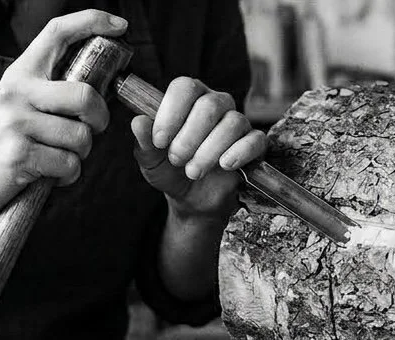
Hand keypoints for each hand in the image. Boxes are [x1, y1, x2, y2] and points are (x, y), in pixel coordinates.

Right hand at [0, 10, 127, 223]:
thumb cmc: (9, 142)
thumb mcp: (26, 106)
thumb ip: (56, 91)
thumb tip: (103, 82)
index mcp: (21, 74)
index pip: (57, 34)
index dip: (91, 22)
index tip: (120, 25)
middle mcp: (16, 92)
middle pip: (86, 96)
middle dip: (100, 120)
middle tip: (89, 130)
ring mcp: (15, 122)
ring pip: (82, 136)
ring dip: (80, 154)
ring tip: (56, 154)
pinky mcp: (19, 154)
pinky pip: (70, 164)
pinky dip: (68, 175)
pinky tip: (48, 173)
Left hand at [130, 77, 265, 221]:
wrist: (193, 197)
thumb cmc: (170, 171)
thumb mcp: (151, 159)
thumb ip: (144, 141)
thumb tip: (138, 121)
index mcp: (189, 98)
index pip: (185, 87)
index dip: (172, 112)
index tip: (160, 140)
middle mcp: (216, 103)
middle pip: (210, 105)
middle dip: (189, 137)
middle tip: (176, 159)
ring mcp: (238, 122)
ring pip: (232, 123)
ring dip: (209, 150)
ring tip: (194, 171)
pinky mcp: (255, 143)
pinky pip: (255, 140)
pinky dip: (239, 153)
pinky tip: (225, 166)